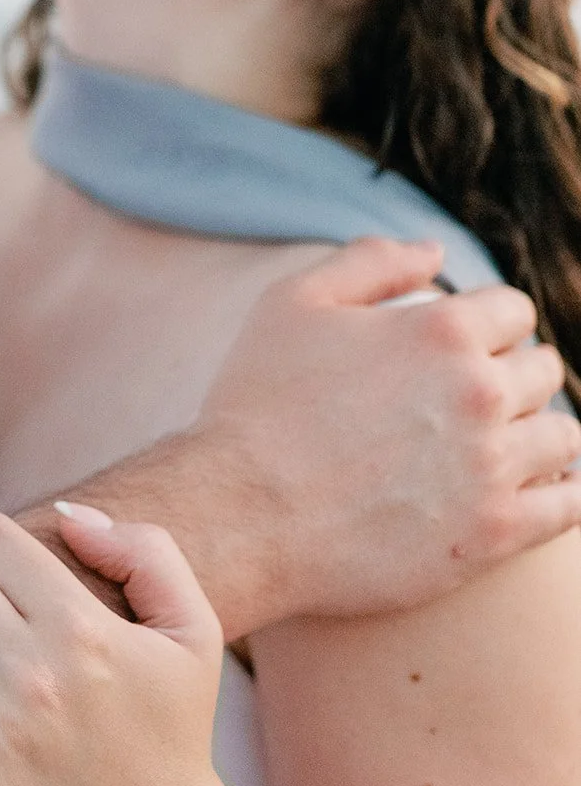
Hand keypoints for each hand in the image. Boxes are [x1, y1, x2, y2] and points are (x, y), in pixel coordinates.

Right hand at [194, 238, 580, 621]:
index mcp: (442, 329)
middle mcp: (479, 392)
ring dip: (535, 438)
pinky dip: (563, 494)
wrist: (238, 518)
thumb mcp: (289, 305)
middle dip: (510, 382)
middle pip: (543, 370)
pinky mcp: (493, 534)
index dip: (486, 329)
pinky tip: (534, 494)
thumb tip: (436, 252)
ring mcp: (492, 466)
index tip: (456, 359)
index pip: (514, 311)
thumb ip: (368, 263)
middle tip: (464, 411)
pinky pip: (570, 505)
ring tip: (496, 454)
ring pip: (562, 436)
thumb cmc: (253, 410)